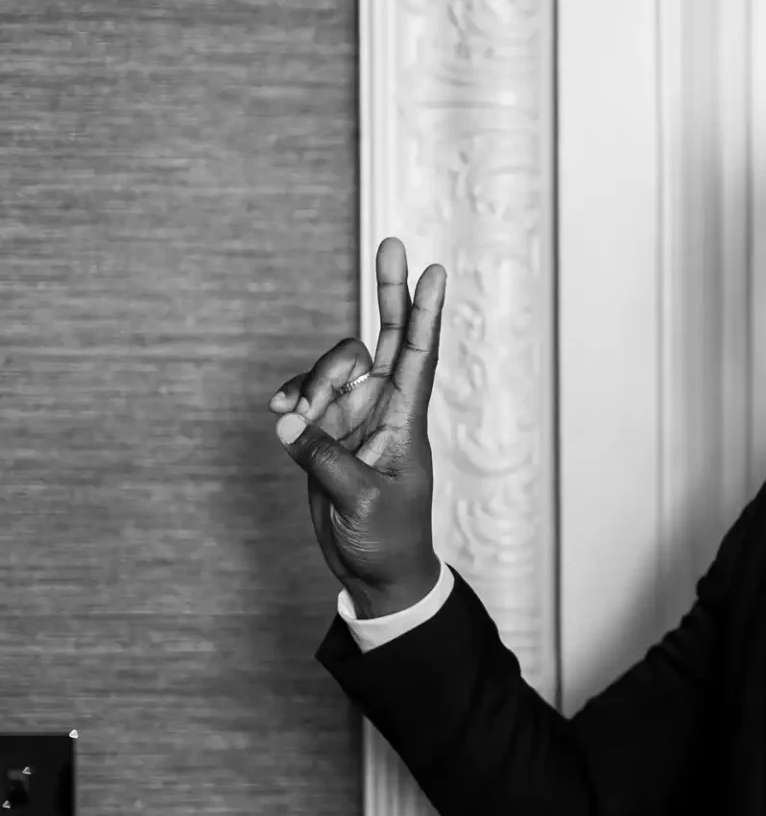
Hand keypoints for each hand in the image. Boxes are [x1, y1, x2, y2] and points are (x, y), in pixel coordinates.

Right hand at [268, 237, 447, 617]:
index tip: (434, 271)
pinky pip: (302, 398)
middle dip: (389, 291)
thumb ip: (323, 457)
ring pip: (331, 368)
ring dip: (311, 382)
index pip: (419, 355)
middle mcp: (383, 408)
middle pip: (385, 336)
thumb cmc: (387, 538)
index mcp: (407, 419)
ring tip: (299, 418)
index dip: (425, 313)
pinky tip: (282, 413)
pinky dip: (291, 399)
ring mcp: (354, 417)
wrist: (375, 572)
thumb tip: (288, 420)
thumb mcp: (361, 500)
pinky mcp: (325, 433)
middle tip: (393, 244)